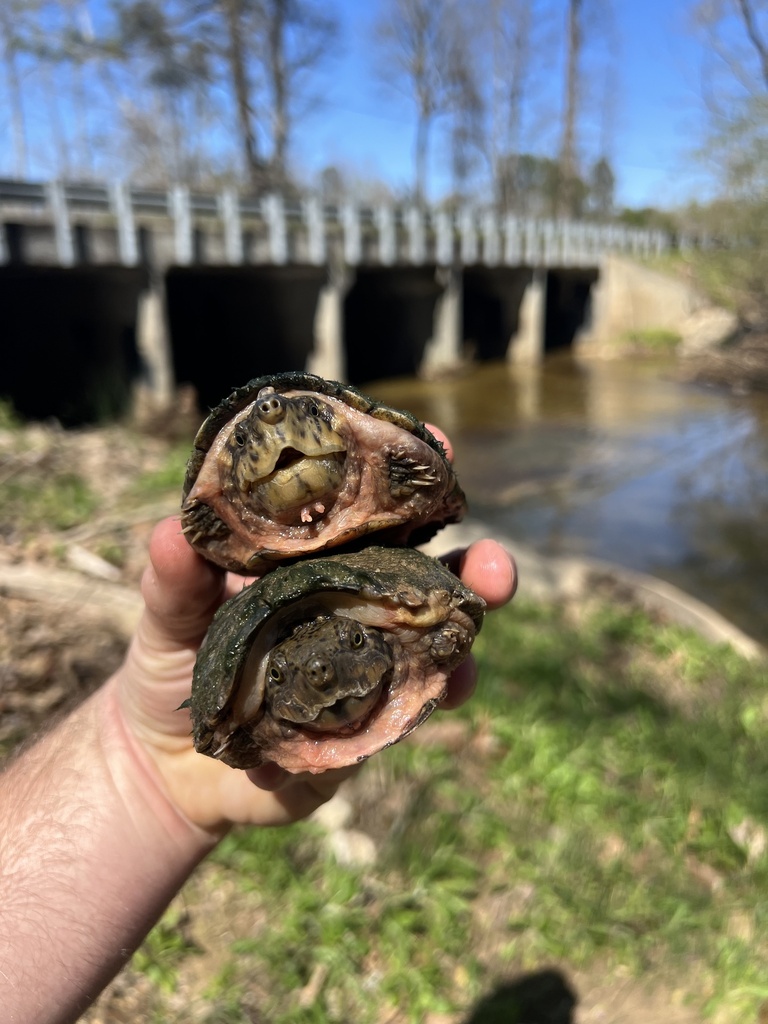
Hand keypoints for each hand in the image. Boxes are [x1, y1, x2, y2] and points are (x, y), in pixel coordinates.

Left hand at [113, 431, 516, 836]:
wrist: (167, 762)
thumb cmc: (175, 664)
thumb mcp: (170, 615)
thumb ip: (175, 581)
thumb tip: (170, 532)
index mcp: (323, 566)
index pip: (379, 516)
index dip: (411, 480)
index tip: (436, 446)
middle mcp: (359, 615)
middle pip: (432, 588)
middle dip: (475, 574)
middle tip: (497, 570)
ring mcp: (367, 679)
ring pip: (431, 664)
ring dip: (457, 664)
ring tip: (461, 672)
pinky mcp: (354, 743)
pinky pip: (378, 738)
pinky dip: (377, 741)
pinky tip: (354, 745)